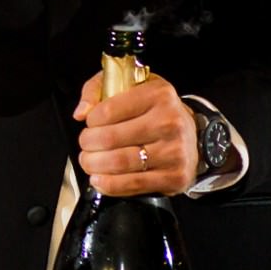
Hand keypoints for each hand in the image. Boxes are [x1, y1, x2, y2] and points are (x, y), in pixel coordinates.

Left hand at [72, 70, 198, 195]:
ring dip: (94, 165)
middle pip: (110, 139)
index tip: (90, 124)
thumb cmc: (153, 109)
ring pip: (119, 162)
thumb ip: (96, 91)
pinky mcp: (175, 176)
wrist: (190, 134)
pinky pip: (133, 184)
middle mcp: (170, 122)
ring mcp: (174, 151)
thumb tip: (81, 112)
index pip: (108, 111)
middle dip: (87, 144)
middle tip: (85, 145)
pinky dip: (109, 184)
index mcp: (158, 95)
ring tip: (89, 161)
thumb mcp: (127, 85)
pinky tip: (99, 179)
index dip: (91, 121)